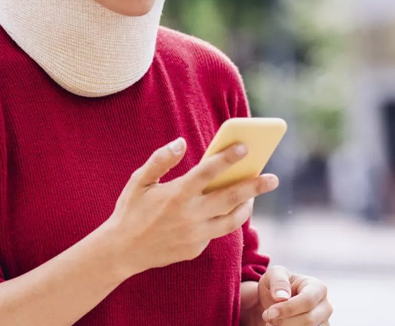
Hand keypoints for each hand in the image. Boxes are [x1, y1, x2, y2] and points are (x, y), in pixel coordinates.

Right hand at [104, 137, 279, 273]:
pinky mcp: (196, 249)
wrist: (121, 251)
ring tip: (253, 195)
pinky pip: (217, 232)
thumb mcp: (139, 181)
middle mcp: (189, 216)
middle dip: (254, 186)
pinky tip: (228, 209)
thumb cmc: (130, 210)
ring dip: (246, 206)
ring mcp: (195, 235)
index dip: (228, 158)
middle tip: (272, 178)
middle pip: (230, 198)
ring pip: (231, 220)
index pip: (208, 172)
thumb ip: (161, 159)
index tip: (245, 146)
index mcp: (176, 195)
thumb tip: (181, 142)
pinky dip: (226, 219)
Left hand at [257, 266, 332, 325]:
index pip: (307, 301)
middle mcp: (325, 306)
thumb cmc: (278, 285)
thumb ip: (278, 281)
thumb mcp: (274, 274)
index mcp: (318, 287)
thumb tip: (281, 296)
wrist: (277, 301)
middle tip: (268, 317)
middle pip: (309, 320)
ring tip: (272, 322)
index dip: (288, 309)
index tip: (269, 313)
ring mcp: (324, 322)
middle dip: (284, 321)